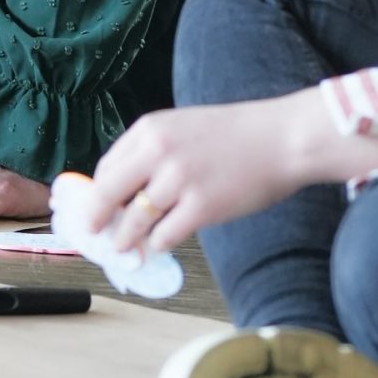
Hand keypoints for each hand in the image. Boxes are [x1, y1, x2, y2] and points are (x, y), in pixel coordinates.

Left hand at [88, 91, 341, 251]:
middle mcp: (158, 151)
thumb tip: (124, 192)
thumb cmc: (237, 135)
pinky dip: (159, 243)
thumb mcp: (184, 128)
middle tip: (96, 235)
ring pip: (134, 221)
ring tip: (125, 249)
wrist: (282, 138)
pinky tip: (163, 243)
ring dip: (126, 240)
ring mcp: (179, 180)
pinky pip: (164, 236)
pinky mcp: (201, 207)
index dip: (97, 195)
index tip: (94, 211)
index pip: (106, 168)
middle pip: (108, 195)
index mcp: (151, 129)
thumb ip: (153, 153)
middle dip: (98, 220)